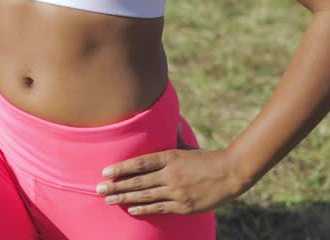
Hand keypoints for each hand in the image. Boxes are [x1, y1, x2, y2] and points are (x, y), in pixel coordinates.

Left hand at [96, 137, 243, 215]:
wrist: (231, 174)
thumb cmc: (208, 158)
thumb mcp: (190, 145)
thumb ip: (177, 136)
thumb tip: (172, 120)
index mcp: (170, 157)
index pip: (140, 163)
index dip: (121, 167)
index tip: (106, 171)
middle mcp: (170, 174)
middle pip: (138, 181)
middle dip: (116, 185)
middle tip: (99, 188)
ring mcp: (176, 191)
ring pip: (145, 196)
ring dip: (125, 198)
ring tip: (108, 200)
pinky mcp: (183, 205)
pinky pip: (159, 207)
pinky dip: (143, 208)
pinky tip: (130, 208)